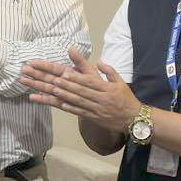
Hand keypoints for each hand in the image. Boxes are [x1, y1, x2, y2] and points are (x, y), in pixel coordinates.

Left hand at [20, 47, 140, 132]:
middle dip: (61, 84)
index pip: (87, 81)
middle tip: (49, 79)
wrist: (134, 119)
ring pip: (75, 101)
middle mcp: (99, 98)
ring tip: (46, 90)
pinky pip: (78, 112)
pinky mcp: (93, 117)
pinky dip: (68, 108)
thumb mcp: (120, 82)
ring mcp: (95, 108)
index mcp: (105, 87)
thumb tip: (98, 61)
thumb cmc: (126, 99)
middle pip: (77, 90)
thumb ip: (109, 71)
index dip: (75, 78)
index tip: (62, 73)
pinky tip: (57, 104)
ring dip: (59, 95)